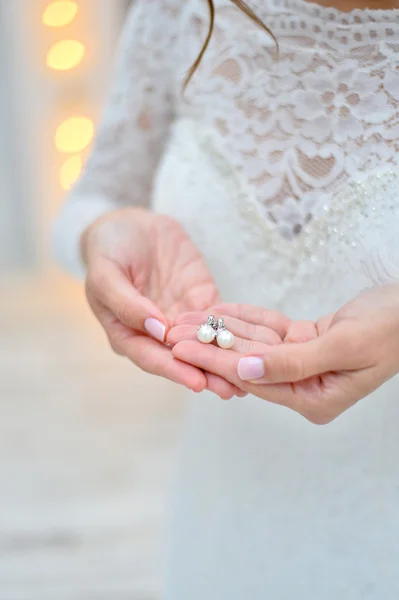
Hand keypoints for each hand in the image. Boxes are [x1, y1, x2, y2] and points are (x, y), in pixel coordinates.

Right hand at [83, 207, 241, 397]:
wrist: (130, 225)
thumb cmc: (109, 250)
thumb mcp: (105, 273)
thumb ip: (126, 303)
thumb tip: (156, 330)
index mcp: (126, 332)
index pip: (151, 358)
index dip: (174, 370)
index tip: (197, 381)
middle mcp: (154, 333)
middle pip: (181, 358)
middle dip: (206, 373)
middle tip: (231, 388)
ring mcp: (178, 317)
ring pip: (203, 344)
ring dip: (223, 360)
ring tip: (247, 377)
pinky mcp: (199, 301)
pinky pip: (217, 319)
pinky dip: (232, 332)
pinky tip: (251, 347)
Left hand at [169, 286, 398, 422]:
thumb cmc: (389, 329)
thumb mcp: (343, 347)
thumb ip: (293, 363)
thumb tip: (244, 372)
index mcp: (314, 399)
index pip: (253, 379)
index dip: (215, 361)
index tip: (181, 348)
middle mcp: (305, 385)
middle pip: (246, 363)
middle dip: (209, 345)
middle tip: (172, 333)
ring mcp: (305, 362)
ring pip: (254, 344)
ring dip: (222, 328)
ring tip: (185, 318)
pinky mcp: (307, 340)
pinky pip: (270, 329)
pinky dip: (246, 317)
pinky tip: (218, 309)